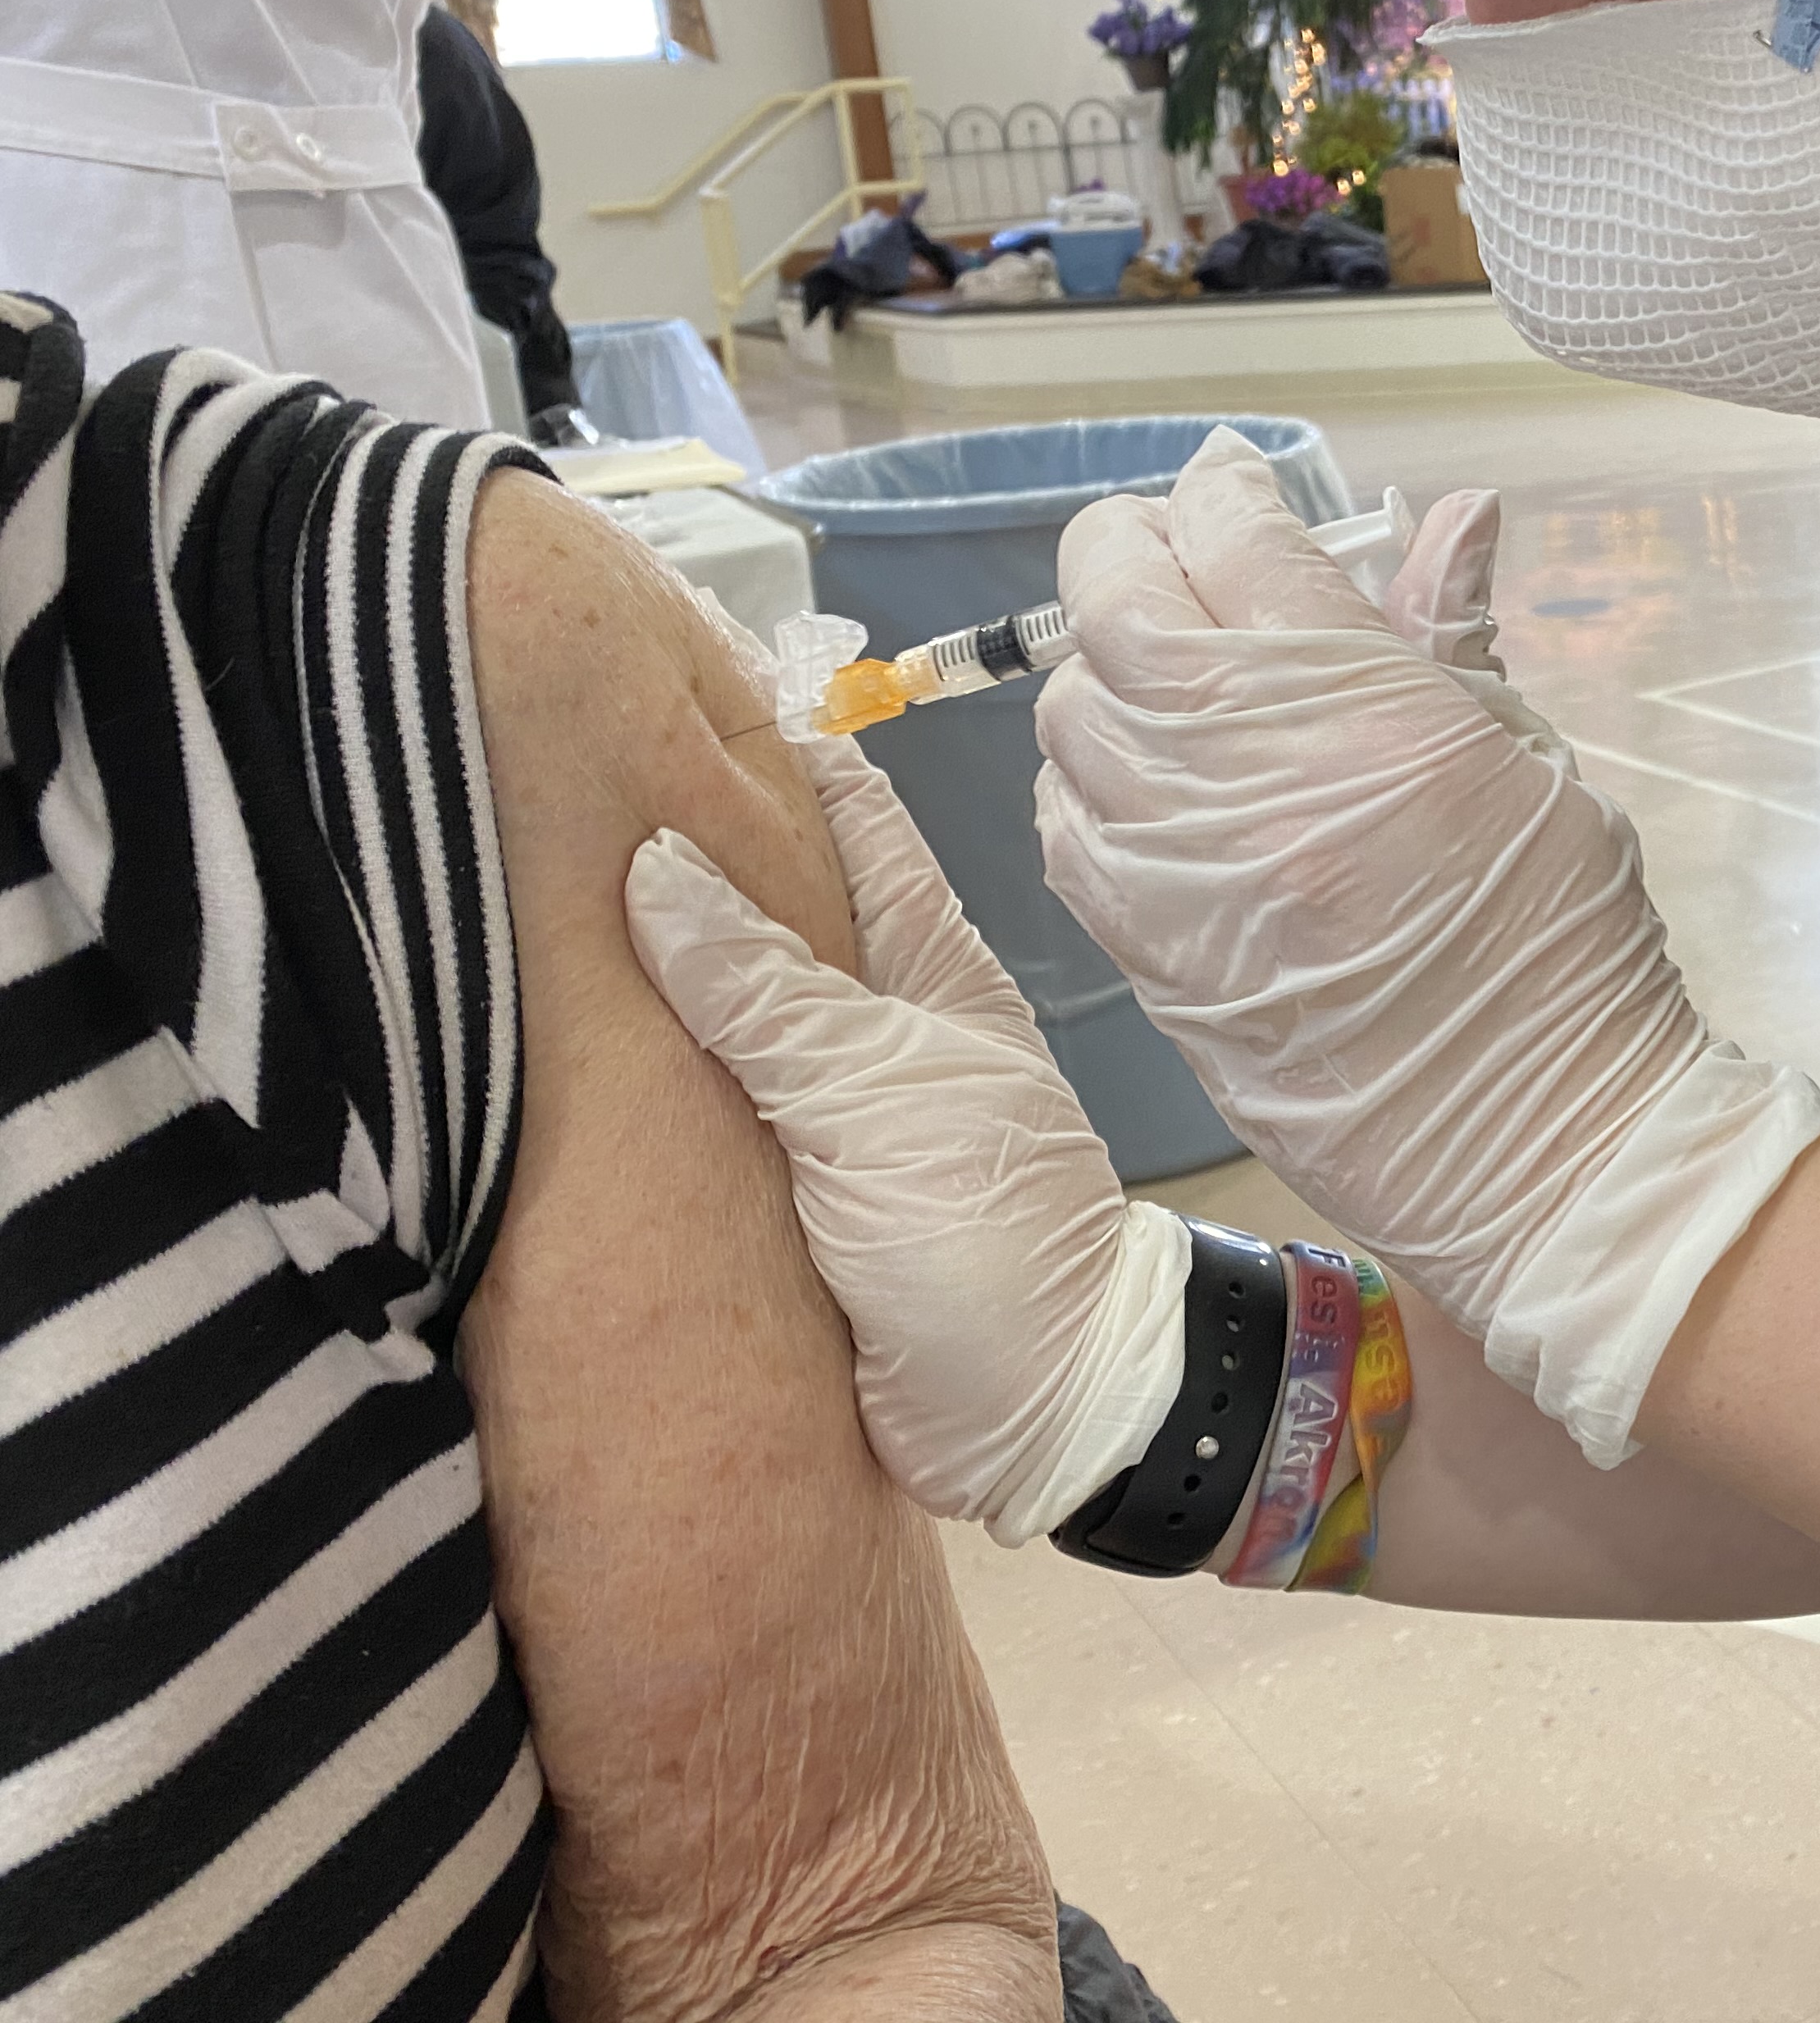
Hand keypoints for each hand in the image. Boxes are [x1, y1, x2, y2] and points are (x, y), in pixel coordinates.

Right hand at [626, 600, 1189, 1543]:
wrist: (1040, 1415)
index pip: (841, 819)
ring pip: (714, 1012)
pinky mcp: (774, 1193)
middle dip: (672, 855)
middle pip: (760, 911)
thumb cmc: (990, 1236)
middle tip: (535, 788)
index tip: (661, 679)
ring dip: (634, 974)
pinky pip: (693, 1115)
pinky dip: (632, 1083)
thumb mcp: (873, 1098)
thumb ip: (766, 992)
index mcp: (920, 968)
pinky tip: (540, 1054)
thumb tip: (657, 860)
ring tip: (505, 903)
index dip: (769, 750)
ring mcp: (819, 1105)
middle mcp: (867, 1019)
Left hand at [1034, 430, 1819, 1465]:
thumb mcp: (1530, 762)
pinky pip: (1063, 826)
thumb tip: (1452, 510)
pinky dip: (1086, 781)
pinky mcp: (1143, 951)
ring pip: (1069, 711)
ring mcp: (1176, 865)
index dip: (1223, 487)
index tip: (1235, 481)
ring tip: (1166, 675)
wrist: (1537, 1140)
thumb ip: (1451, 632)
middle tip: (1179, 552)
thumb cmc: (1562, 943)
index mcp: (1360, 705)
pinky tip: (1142, 786)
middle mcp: (1243, 772)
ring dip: (1105, 668)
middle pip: (1115, 603)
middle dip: (1135, 551)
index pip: (1233, 538)